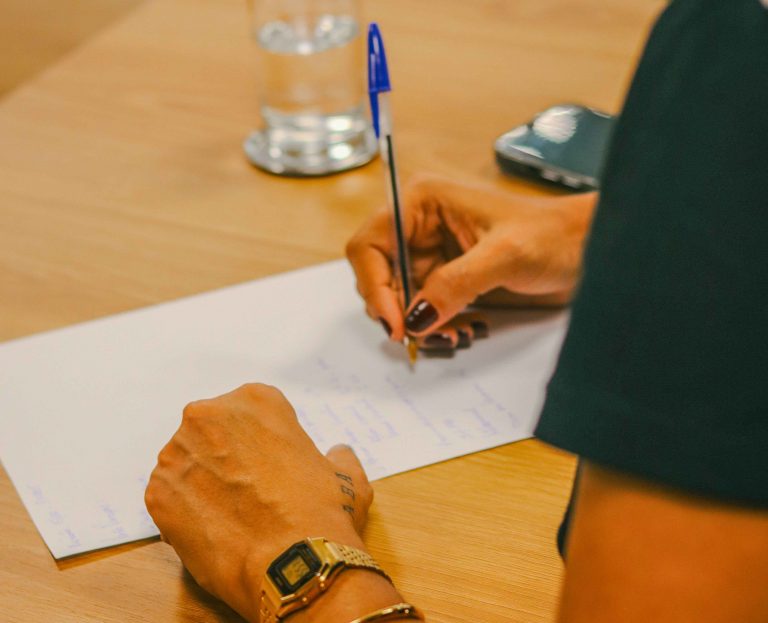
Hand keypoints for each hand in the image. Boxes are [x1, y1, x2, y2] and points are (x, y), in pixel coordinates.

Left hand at [144, 383, 374, 621]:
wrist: (294, 562)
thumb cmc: (322, 512)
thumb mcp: (346, 474)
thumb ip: (336, 456)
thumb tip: (338, 454)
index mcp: (255, 400)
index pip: (250, 414)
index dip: (260, 443)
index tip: (269, 466)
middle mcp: (209, 416)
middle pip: (211, 432)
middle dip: (225, 457)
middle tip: (248, 491)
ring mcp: (177, 453)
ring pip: (186, 463)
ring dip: (202, 483)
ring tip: (231, 515)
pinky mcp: (157, 492)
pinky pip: (169, 498)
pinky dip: (185, 514)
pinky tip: (214, 531)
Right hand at [346, 174, 595, 343]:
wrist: (585, 248)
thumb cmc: (552, 234)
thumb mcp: (504, 256)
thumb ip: (455, 285)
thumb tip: (414, 319)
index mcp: (422, 202)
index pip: (369, 245)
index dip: (374, 286)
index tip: (396, 323)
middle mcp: (419, 225)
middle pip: (377, 275)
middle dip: (396, 309)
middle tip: (421, 337)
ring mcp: (431, 253)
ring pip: (398, 297)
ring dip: (417, 323)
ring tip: (453, 334)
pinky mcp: (446, 276)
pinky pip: (422, 308)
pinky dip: (434, 326)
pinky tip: (460, 330)